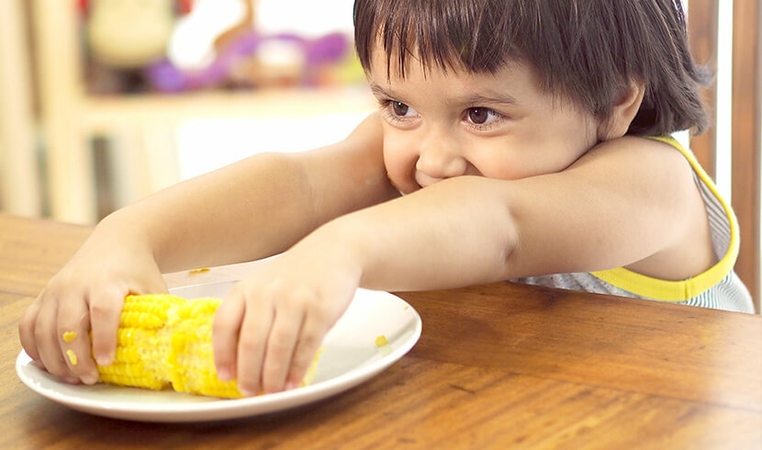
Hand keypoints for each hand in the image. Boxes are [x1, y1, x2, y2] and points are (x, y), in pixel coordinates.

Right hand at [18, 226, 165, 385]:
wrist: (117, 242)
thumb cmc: (138, 270)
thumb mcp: (154, 288)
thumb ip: (158, 315)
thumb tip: (166, 347)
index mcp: (107, 282)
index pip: (103, 311)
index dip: (103, 339)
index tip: (107, 362)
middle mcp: (76, 284)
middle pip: (68, 324)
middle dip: (76, 357)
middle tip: (89, 379)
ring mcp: (56, 290)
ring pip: (44, 329)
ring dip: (55, 359)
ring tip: (73, 379)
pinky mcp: (43, 296)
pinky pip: (28, 325)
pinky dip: (34, 348)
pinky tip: (48, 364)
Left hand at [212, 245, 360, 395]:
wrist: (334, 251)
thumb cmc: (296, 275)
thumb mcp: (264, 286)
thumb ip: (250, 316)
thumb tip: (240, 362)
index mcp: (247, 288)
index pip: (224, 324)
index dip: (222, 354)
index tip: (226, 376)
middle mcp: (268, 292)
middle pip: (251, 341)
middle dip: (249, 373)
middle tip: (250, 391)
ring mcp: (295, 299)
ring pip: (278, 347)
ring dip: (273, 375)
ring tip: (272, 391)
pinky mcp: (321, 309)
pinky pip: (306, 345)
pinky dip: (298, 368)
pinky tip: (293, 381)